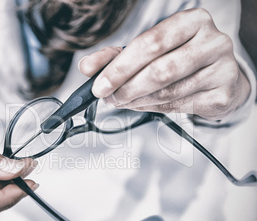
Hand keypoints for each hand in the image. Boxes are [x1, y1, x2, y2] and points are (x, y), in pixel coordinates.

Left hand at [80, 8, 250, 120]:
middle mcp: (213, 41)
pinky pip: (179, 107)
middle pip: (160, 70)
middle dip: (126, 88)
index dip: (120, 67)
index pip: (151, 43)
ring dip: (137, 101)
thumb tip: (86, 67)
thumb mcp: (147, 50)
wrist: (218, 74)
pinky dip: (154, 109)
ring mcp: (223, 68)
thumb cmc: (177, 56)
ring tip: (122, 101)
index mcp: (192, 21)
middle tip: (108, 98)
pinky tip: (143, 105)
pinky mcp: (224, 94)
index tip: (98, 86)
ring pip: (168, 92)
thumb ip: (115, 56)